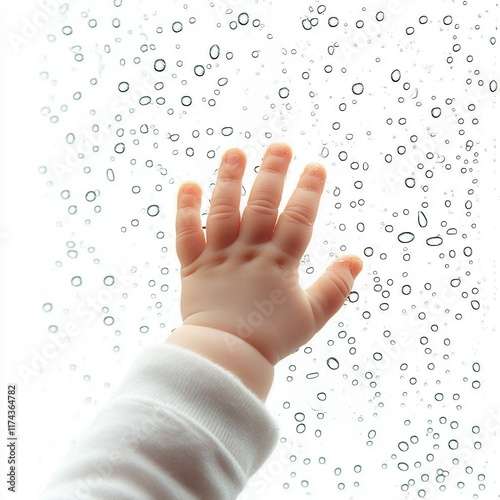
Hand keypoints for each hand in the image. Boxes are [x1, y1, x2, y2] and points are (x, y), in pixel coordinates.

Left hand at [174, 143, 361, 364]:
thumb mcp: (313, 317)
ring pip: (223, 210)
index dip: (309, 191)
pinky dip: (186, 209)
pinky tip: (188, 184)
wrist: (227, 355)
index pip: (298, 218)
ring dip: (229, 179)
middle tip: (279, 145)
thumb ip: (336, 287)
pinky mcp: (193, 266)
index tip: (316, 166)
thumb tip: (357, 259)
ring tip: (235, 152)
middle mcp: (249, 252)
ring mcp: (219, 256)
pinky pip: (187, 233)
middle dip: (272, 172)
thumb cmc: (272, 338)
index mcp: (279, 263)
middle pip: (261, 204)